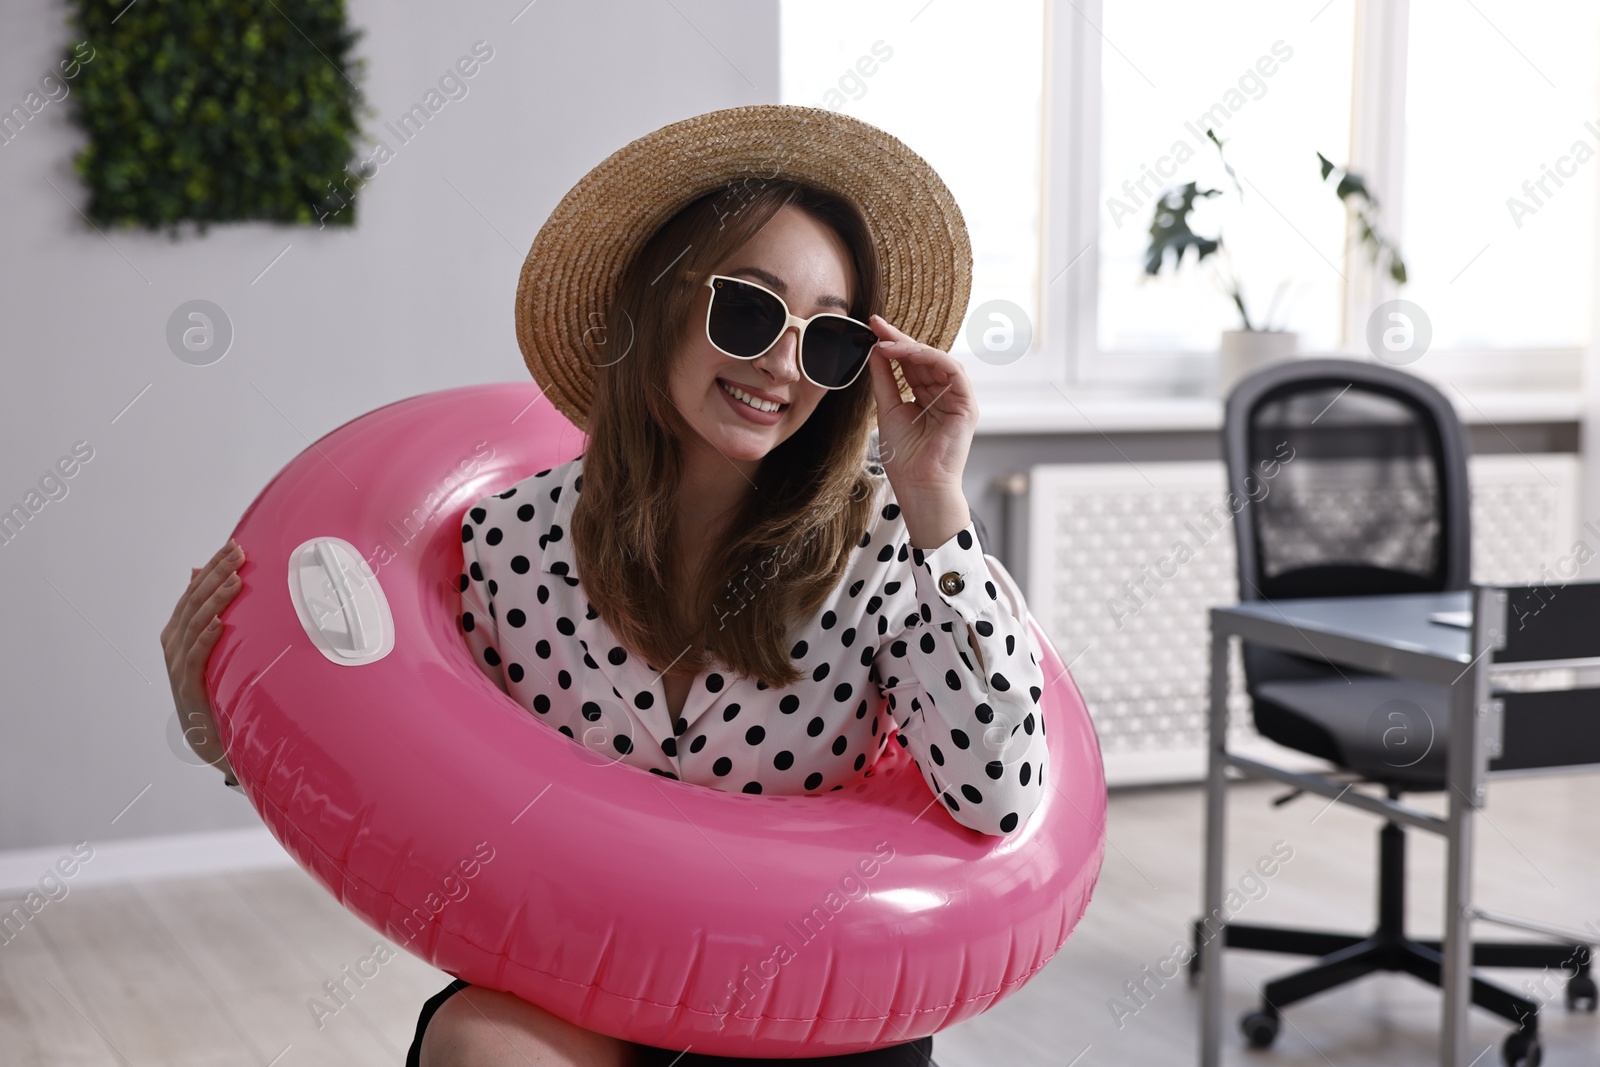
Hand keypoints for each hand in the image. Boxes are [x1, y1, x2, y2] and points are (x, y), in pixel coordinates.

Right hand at [160, 539, 245, 780]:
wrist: (212, 741)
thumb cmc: (215, 689)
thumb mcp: (211, 649)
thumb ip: (204, 613)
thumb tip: (196, 572)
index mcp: (178, 633)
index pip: (194, 591)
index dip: (212, 567)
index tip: (234, 545)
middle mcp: (174, 645)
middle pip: (194, 602)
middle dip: (216, 574)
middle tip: (239, 553)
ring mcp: (179, 667)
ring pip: (195, 624)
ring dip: (215, 600)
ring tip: (235, 580)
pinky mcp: (189, 688)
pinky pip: (197, 658)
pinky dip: (207, 638)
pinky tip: (220, 623)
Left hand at [865, 315, 976, 547]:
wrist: (918, 486)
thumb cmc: (905, 458)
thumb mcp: (888, 409)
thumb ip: (884, 379)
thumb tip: (876, 350)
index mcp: (927, 397)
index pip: (911, 364)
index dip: (893, 345)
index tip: (871, 328)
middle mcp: (944, 395)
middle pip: (923, 358)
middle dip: (899, 339)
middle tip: (876, 323)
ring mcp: (958, 399)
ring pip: (939, 360)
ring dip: (912, 347)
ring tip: (886, 342)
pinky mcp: (967, 405)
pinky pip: (953, 371)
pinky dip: (930, 358)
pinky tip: (907, 353)